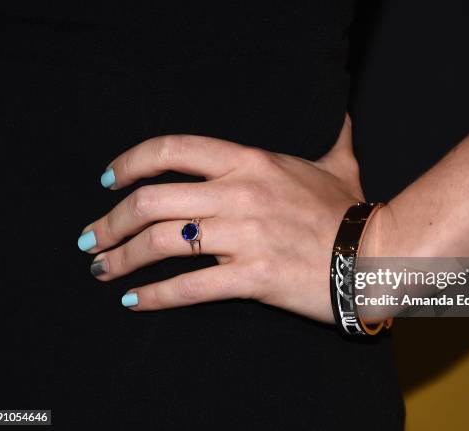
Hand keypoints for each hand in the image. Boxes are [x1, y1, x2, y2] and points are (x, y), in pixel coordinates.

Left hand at [78, 115, 364, 322]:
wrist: (376, 257)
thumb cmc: (350, 212)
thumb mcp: (340, 166)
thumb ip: (335, 137)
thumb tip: (345, 114)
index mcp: (250, 162)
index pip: (173, 150)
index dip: (130, 162)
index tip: (108, 180)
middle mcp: (239, 194)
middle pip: (151, 200)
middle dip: (109, 221)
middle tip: (92, 239)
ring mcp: (244, 237)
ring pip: (162, 243)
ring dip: (122, 258)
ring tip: (102, 269)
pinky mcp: (252, 278)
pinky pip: (190, 287)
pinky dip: (155, 297)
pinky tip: (135, 302)